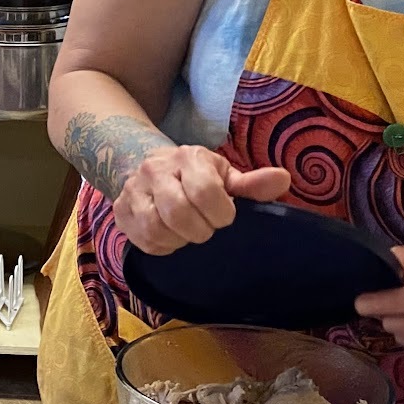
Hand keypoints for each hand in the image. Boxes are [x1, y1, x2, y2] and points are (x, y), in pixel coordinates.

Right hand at [114, 147, 290, 255]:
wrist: (150, 167)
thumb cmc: (197, 176)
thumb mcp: (225, 176)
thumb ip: (252, 184)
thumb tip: (284, 179)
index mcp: (188, 157)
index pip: (205, 191)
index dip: (220, 214)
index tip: (225, 218)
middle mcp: (155, 169)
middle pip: (177, 212)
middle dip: (199, 230)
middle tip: (206, 230)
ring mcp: (133, 190)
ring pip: (155, 228)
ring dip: (178, 240)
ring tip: (187, 235)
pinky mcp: (120, 210)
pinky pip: (141, 239)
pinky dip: (161, 247)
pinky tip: (171, 238)